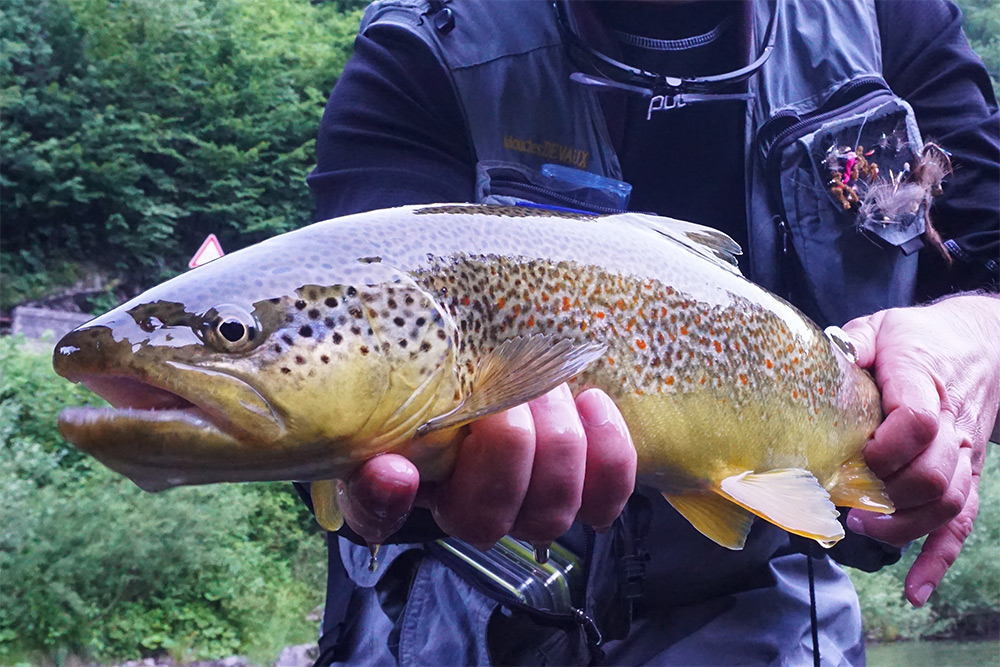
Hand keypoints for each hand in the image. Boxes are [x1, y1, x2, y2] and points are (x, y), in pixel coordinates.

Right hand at [339, 384, 636, 548]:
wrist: (505, 359)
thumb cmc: (451, 364)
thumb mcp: (411, 368)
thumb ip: (390, 392)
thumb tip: (386, 462)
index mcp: (399, 481)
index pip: (375, 515)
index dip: (384, 503)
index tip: (394, 469)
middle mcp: (463, 510)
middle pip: (483, 518)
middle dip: (507, 446)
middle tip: (510, 389)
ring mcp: (528, 509)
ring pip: (549, 512)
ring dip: (555, 442)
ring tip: (550, 388)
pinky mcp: (583, 494)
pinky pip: (605, 499)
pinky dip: (608, 453)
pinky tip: (592, 403)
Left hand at [842, 294, 999, 606]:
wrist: (982, 344)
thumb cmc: (921, 338)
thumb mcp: (881, 327)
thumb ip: (850, 344)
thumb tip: (816, 360)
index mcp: (924, 383)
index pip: (918, 423)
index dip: (886, 448)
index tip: (856, 456)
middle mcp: (951, 426)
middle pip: (932, 475)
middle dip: (886, 497)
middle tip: (845, 502)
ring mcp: (963, 456)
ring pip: (947, 505)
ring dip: (903, 528)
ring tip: (863, 531)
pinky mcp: (967, 477)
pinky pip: (961, 525)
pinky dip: (938, 562)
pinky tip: (915, 590)